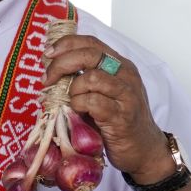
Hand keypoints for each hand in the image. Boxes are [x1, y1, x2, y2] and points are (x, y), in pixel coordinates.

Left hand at [43, 34, 173, 180]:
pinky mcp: (122, 116)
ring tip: (72, 101)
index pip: (91, 42)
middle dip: (61, 64)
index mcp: (120, 65)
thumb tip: (51, 69)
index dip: (66, 44)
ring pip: (91, 78)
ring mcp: (126, 95)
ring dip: (72, 89)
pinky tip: (78, 111)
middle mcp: (126, 75)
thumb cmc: (116, 120)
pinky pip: (93, 102)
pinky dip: (78, 105)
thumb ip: (83, 78)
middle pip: (89, 55)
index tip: (47, 53)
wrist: (143, 149)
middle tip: (47, 79)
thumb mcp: (102, 93)